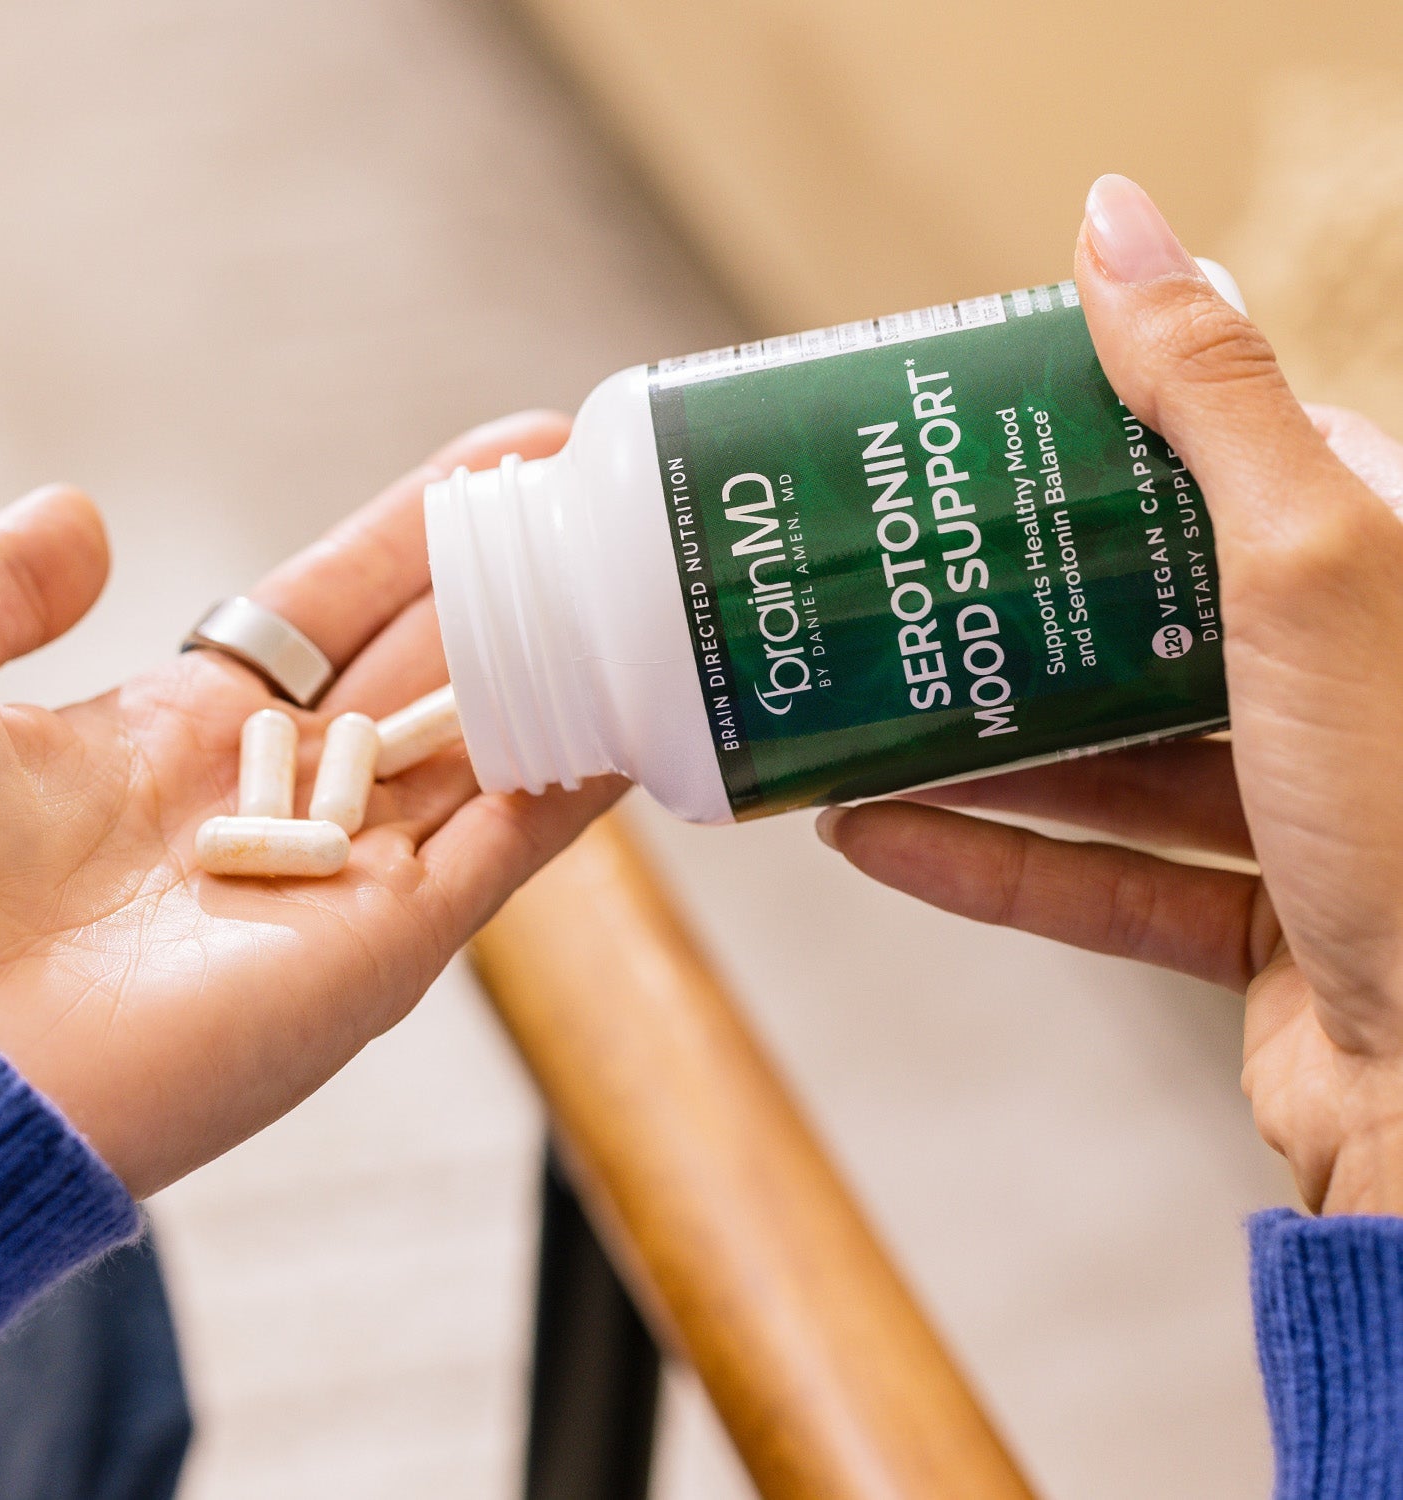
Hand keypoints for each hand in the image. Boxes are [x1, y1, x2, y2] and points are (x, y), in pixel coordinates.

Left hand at [0, 413, 620, 1197]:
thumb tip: (77, 513)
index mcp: (186, 733)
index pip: (339, 607)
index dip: (420, 532)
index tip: (506, 462)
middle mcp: (281, 800)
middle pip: (432, 667)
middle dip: (516, 585)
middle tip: (608, 504)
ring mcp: (343, 877)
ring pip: (487, 752)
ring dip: (563, 671)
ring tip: (644, 586)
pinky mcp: (384, 951)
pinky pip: (503, 854)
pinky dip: (571, 790)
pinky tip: (635, 716)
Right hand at [817, 174, 1402, 1215]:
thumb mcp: (1312, 562)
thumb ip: (1212, 395)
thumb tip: (1114, 217)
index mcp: (1387, 573)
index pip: (1233, 470)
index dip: (1101, 442)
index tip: (975, 436)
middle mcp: (1358, 689)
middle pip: (1155, 622)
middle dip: (1015, 607)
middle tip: (886, 572)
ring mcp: (1314, 820)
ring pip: (1116, 764)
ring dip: (978, 747)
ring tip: (848, 707)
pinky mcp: (1262, 935)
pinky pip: (1107, 887)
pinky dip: (994, 866)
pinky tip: (876, 835)